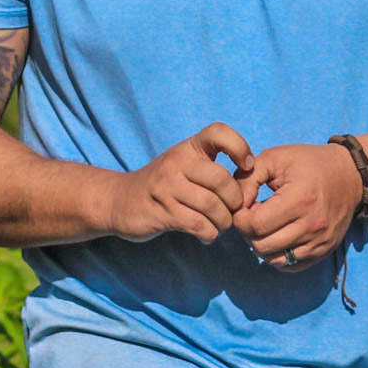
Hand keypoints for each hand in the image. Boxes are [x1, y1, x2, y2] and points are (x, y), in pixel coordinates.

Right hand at [103, 123, 255, 243]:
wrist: (119, 200)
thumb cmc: (164, 184)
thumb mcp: (184, 165)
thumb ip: (212, 169)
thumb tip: (249, 183)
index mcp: (188, 147)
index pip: (218, 132)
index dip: (239, 147)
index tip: (247, 167)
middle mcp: (177, 162)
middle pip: (221, 179)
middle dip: (235, 201)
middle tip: (232, 211)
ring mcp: (166, 186)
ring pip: (211, 205)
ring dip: (223, 221)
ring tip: (220, 225)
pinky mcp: (160, 211)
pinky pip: (197, 224)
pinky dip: (209, 233)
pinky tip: (207, 234)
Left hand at [234, 143, 361, 270]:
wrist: (350, 176)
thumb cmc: (309, 164)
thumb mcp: (276, 158)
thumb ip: (248, 178)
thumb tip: (235, 204)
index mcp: (300, 199)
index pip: (256, 225)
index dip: (241, 217)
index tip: (245, 205)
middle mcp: (312, 225)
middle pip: (261, 245)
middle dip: (249, 232)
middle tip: (254, 215)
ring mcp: (319, 242)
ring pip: (273, 259)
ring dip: (261, 245)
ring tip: (266, 225)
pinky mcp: (323, 252)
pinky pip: (290, 266)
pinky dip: (277, 255)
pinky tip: (279, 236)